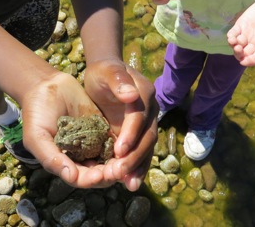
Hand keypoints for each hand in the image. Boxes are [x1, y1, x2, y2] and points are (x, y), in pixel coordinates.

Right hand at [20, 72, 118, 188]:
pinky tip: (127, 143)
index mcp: (64, 163)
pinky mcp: (102, 128)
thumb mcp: (37, 137)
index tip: (99, 175)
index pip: (80, 178)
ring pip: (109, 159)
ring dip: (117, 163)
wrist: (47, 86)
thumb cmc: (37, 114)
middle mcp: (81, 157)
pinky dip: (121, 145)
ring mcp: (93, 142)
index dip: (90, 180)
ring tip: (124, 159)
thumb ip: (52, 158)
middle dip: (108, 174)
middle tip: (117, 170)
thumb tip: (72, 177)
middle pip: (99, 173)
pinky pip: (114, 140)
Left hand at [83, 59, 157, 190]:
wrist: (105, 75)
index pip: (140, 117)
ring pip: (146, 148)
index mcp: (144, 93)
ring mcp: (146, 124)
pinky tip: (128, 183)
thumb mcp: (107, 71)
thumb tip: (131, 95)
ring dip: (138, 167)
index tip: (119, 151)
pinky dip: (135, 168)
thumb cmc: (104, 72)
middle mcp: (150, 110)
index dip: (131, 134)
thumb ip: (118, 81)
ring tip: (128, 184)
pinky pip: (140, 152)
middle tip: (119, 173)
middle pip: (147, 136)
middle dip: (135, 156)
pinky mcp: (138, 134)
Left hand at [227, 0, 254, 65]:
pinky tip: (231, 36)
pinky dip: (230, 36)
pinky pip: (233, 34)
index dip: (250, 61)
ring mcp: (246, 35)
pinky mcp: (240, 27)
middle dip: (239, 54)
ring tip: (233, 41)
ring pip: (236, 45)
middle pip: (244, 54)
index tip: (243, 61)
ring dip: (233, 46)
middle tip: (238, 49)